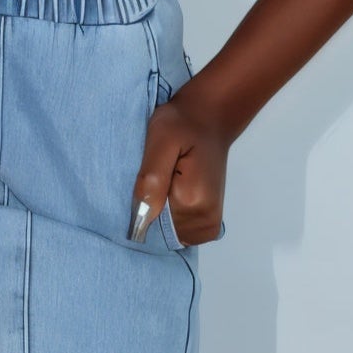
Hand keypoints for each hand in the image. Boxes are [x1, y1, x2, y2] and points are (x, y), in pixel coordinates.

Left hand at [129, 82, 232, 247]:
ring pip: (170, 233)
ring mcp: (210, 222)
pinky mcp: (210, 221)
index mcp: (192, 201)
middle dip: (153, 210)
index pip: (151, 226)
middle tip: (159, 177)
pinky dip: (172, 217)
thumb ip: (152, 180)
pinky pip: (182, 233)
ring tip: (167, 182)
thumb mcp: (160, 141)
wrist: (209, 118)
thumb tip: (143, 218)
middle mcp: (205, 218)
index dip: (142, 207)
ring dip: (162, 213)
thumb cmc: (182, 124)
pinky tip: (173, 193)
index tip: (148, 181)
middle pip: (161, 232)